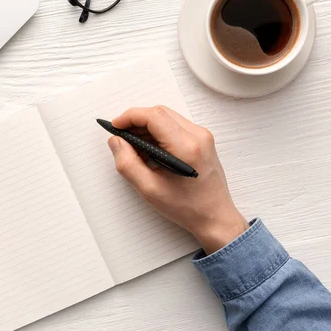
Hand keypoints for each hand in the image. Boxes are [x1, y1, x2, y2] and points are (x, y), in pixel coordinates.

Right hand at [107, 106, 247, 253]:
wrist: (214, 217)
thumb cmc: (187, 207)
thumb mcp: (149, 189)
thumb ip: (127, 163)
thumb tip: (116, 142)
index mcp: (186, 147)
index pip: (154, 116)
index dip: (130, 117)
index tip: (115, 126)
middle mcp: (198, 136)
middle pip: (160, 113)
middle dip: (136, 121)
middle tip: (121, 137)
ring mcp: (202, 136)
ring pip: (167, 117)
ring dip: (146, 127)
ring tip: (134, 147)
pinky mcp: (202, 140)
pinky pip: (175, 126)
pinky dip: (157, 132)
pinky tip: (149, 149)